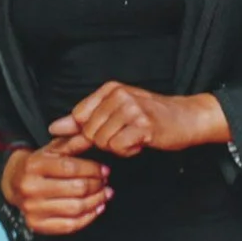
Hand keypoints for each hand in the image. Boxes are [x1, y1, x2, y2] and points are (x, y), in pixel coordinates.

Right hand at [0, 136, 110, 235]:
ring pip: (75, 208)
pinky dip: (87, 218)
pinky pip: (69, 225)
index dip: (92, 170)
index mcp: (34, 165)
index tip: (104, 170)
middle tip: (105, 183)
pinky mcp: (36, 225)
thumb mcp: (52, 149)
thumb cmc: (36, 164)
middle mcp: (31, 188)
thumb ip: (74, 143)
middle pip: (75, 189)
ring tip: (105, 195)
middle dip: (97, 185)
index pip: (71, 168)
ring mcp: (32, 209)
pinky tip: (96, 209)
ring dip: (96, 202)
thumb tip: (94, 138)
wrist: (12, 182)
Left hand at [49, 82, 229, 158]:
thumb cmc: (151, 116)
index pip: (79, 116)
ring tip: (134, 137)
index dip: (87, 132)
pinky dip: (128, 151)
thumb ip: (84, 120)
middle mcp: (119, 94)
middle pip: (90, 132)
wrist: (188, 117)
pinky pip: (118, 148)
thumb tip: (54, 128)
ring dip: (118, 147)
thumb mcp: (116, 112)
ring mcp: (132, 108)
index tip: (103, 134)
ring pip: (103, 141)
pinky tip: (140, 143)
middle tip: (125, 135)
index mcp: (110, 89)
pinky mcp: (143, 125)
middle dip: (105, 141)